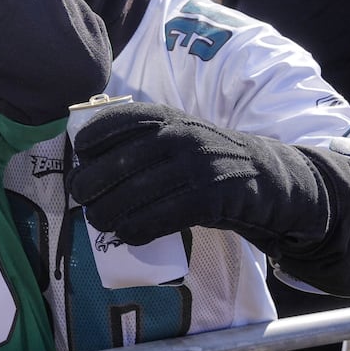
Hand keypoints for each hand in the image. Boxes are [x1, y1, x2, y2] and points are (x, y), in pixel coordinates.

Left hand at [70, 101, 321, 247]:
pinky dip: (137, 229)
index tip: (80, 157)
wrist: (270, 178)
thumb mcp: (177, 137)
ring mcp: (198, 165)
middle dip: (91, 185)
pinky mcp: (211, 197)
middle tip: (82, 199)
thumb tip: (87, 170)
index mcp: (167, 116)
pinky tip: (128, 234)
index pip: (117, 120)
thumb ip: (141, 143)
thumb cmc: (209, 160)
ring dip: (108, 212)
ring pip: (135, 193)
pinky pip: (161, 217)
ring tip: (99, 221)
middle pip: (119, 163)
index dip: (91, 140)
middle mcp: (180, 135)